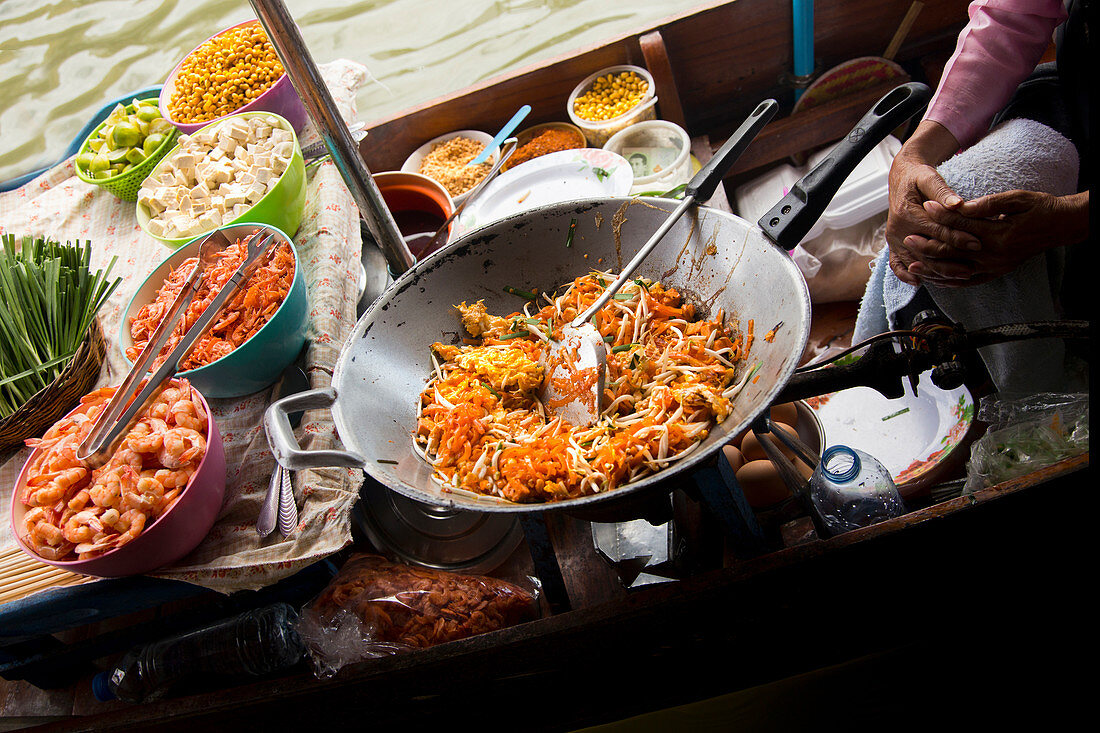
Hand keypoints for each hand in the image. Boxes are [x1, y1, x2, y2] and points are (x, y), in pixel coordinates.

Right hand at [883, 121, 976, 285]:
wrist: (901, 178)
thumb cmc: (919, 177)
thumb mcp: (930, 178)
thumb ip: (943, 192)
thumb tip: (958, 204)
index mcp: (907, 213)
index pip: (937, 231)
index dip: (958, 238)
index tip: (978, 243)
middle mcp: (897, 229)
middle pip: (926, 252)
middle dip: (949, 262)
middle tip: (972, 269)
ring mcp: (893, 239)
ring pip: (915, 261)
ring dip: (935, 272)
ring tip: (958, 278)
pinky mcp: (893, 244)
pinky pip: (896, 264)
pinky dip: (905, 275)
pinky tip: (919, 282)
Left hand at [911, 189, 1089, 285]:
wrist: (1061, 226)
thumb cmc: (1040, 208)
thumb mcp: (1018, 199)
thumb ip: (989, 204)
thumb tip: (963, 207)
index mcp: (999, 235)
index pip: (962, 226)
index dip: (942, 216)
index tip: (925, 206)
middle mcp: (994, 255)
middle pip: (953, 253)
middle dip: (928, 246)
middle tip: (908, 239)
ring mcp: (994, 267)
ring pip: (956, 272)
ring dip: (932, 268)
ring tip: (911, 263)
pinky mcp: (995, 273)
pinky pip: (967, 282)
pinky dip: (948, 281)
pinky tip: (933, 279)